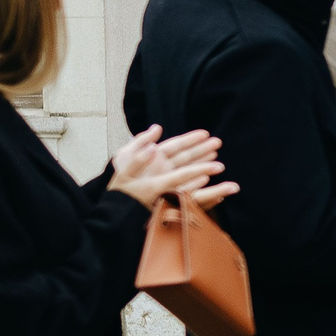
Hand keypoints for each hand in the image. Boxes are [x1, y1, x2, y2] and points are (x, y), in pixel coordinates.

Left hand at [108, 125, 229, 212]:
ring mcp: (168, 182)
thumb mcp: (124, 157)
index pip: (176, 145)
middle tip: (218, 143)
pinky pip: (188, 191)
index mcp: (155, 158)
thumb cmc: (119, 182)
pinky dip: (199, 187)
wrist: (115, 206)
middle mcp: (164, 169)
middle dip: (203, 150)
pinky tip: (209, 183)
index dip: (190, 139)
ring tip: (219, 165)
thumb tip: (158, 128)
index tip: (205, 133)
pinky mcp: (170, 196)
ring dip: (205, 167)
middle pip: (186, 157)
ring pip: (191, 172)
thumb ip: (140, 141)